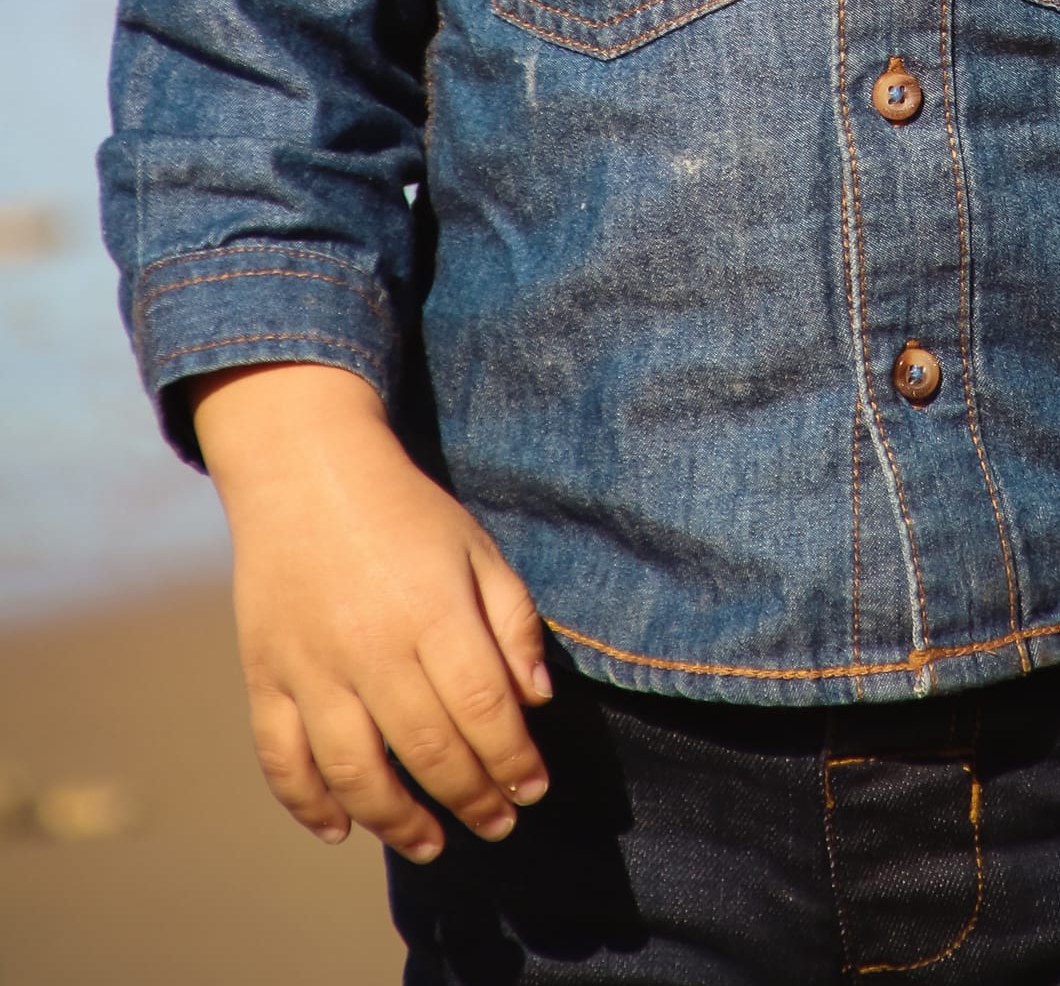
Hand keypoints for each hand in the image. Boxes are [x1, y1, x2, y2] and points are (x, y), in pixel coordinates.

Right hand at [190, 361, 552, 863]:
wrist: (305, 471)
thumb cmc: (406, 513)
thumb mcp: (476, 548)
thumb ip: (512, 621)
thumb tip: (536, 702)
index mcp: (433, 611)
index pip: (484, 710)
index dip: (513, 761)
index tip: (533, 790)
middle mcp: (371, 647)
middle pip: (427, 750)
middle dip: (470, 800)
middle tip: (496, 826)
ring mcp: (311, 667)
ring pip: (355, 772)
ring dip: (397, 822)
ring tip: (430, 845)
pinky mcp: (265, 676)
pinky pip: (281, 759)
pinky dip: (309, 805)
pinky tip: (342, 830)